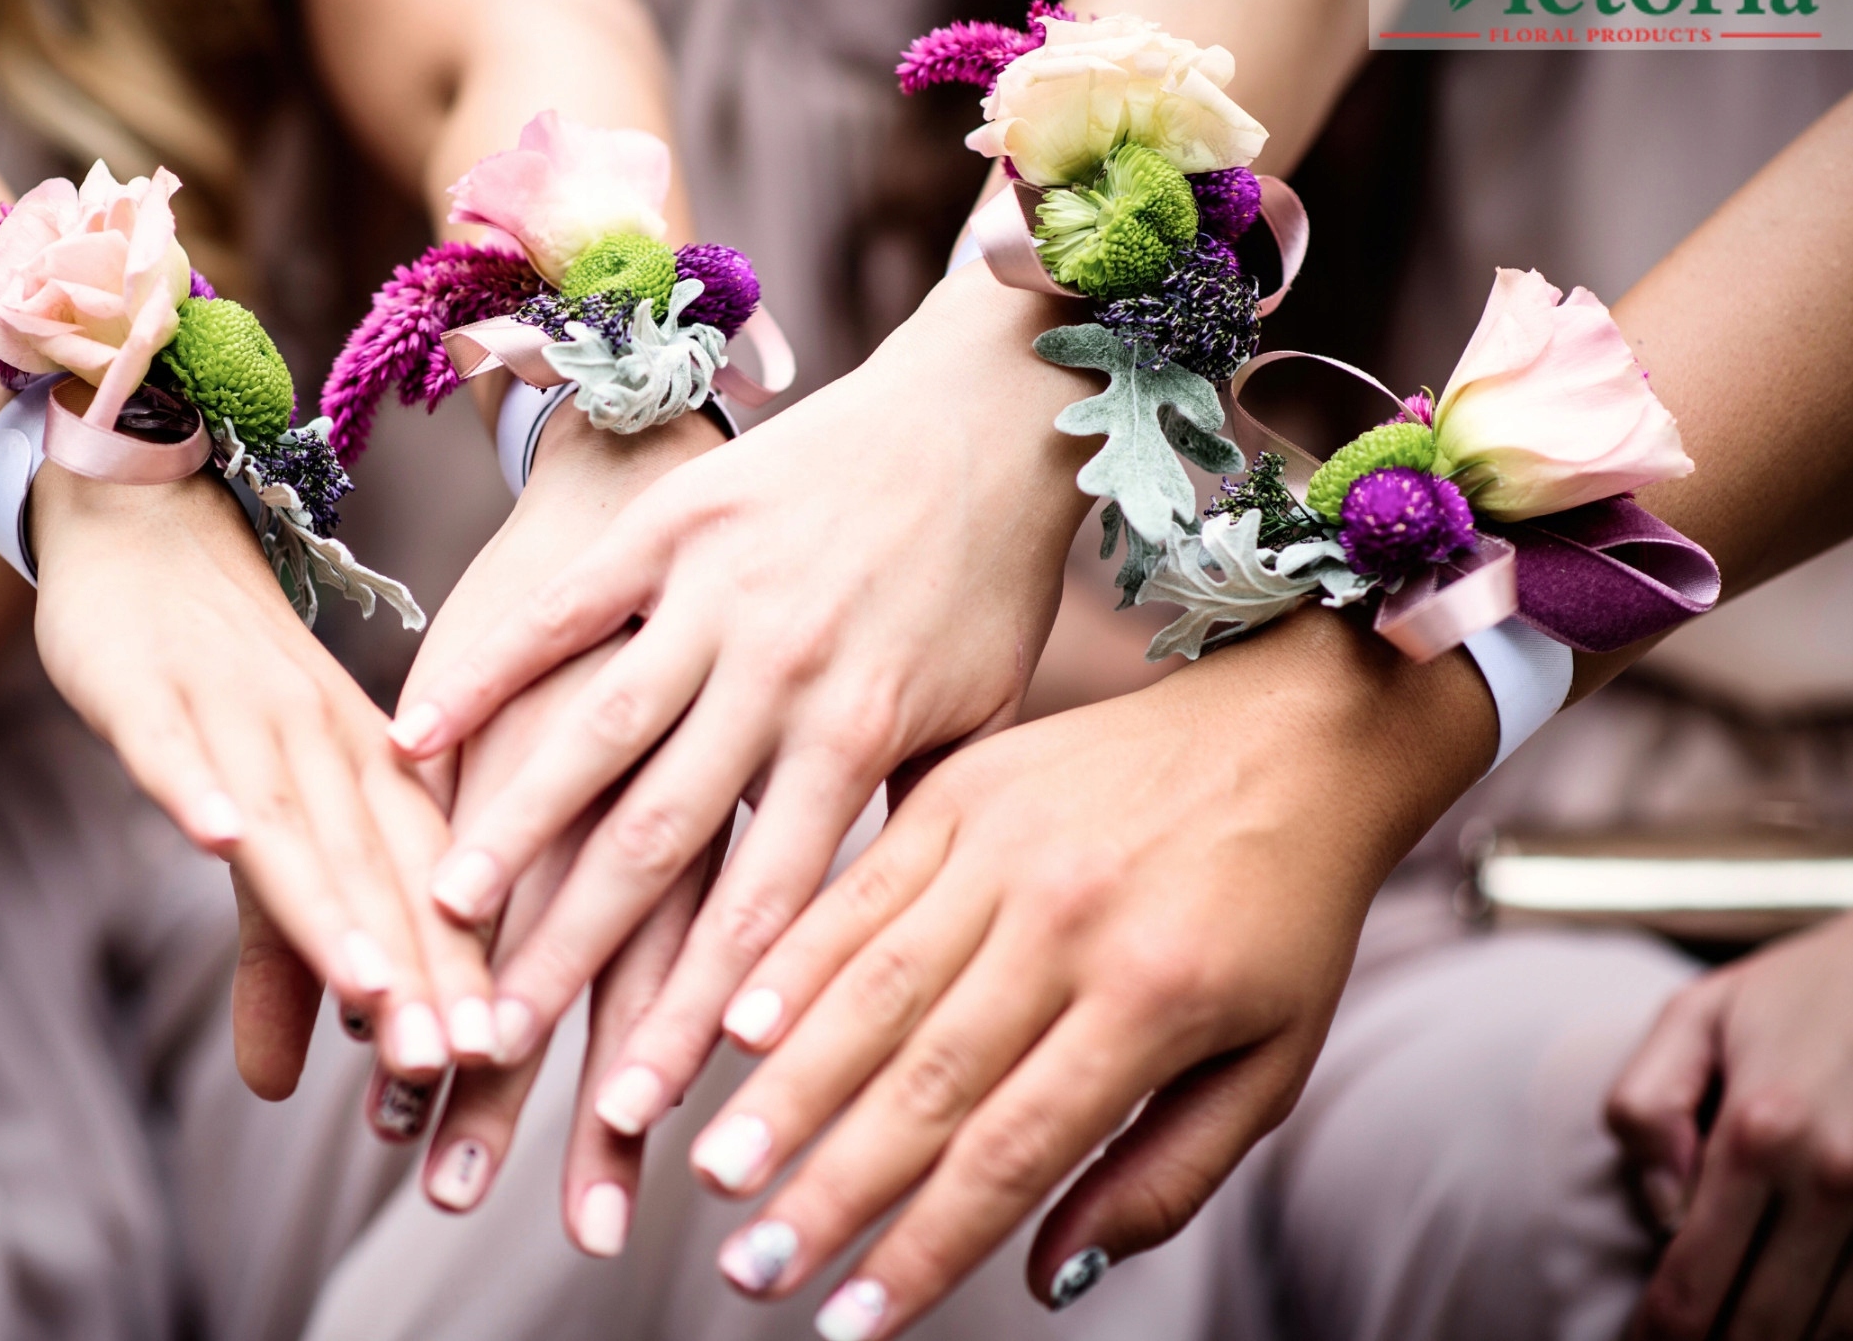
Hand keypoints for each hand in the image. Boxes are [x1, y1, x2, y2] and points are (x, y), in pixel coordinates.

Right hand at [29, 463, 493, 1094]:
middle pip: (374, 868)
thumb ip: (278, 951)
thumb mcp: (267, 823)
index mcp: (374, 774)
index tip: (497, 1056)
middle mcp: (326, 746)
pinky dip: (197, 788)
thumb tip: (281, 1089)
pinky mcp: (151, 688)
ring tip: (369, 989)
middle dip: (415, 964)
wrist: (155, 535)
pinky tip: (219, 841)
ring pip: (293, 819)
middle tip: (454, 1057)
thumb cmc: (230, 693)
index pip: (424, 884)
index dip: (456, 966)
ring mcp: (242, 714)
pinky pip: (178, 744)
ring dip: (330, 904)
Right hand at [395, 268, 1096, 1135]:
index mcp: (861, 735)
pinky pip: (563, 611)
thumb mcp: (975, 722)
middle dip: (573, 952)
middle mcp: (780, 673)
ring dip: (514, 824)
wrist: (980, 417)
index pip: (761, 908)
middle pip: (658, 836)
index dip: (690, 1018)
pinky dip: (486, 673)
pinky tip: (414, 739)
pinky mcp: (674, 528)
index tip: (626, 1115)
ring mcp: (718, 594)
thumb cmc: (981, 586)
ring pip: (597, 728)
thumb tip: (855, 967)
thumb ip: (906, 831)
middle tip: (494, 1044)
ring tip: (441, 911)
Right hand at [687, 607, 1492, 1335]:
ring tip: (717, 1170)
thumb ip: (1163, 1175)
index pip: (1014, 1151)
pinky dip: (796, 959)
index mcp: (1155, 997)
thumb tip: (1045, 1279)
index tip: (848, 1325)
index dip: (925, 1249)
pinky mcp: (967, 787)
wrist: (1296, 730)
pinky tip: (736, 1025)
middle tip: (750, 1269)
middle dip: (831, 1189)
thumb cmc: (1285, 914)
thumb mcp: (1270, 1060)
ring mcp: (1010, 846)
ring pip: (876, 988)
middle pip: (928, 1081)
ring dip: (789, 1089)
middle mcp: (1071, 920)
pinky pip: (862, 887)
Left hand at [1609, 912, 1852, 1339]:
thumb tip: (1658, 1207)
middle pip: (1763, 1321)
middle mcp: (1837, 1180)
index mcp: (1759, 1130)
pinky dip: (1844, 1326)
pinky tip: (1809, 1324)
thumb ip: (1647, 1104)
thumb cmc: (1804, 990)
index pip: (1693, 1274)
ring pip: (1833, 1330)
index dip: (1662, 1329)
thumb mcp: (1699, 1015)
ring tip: (1737, 1339)